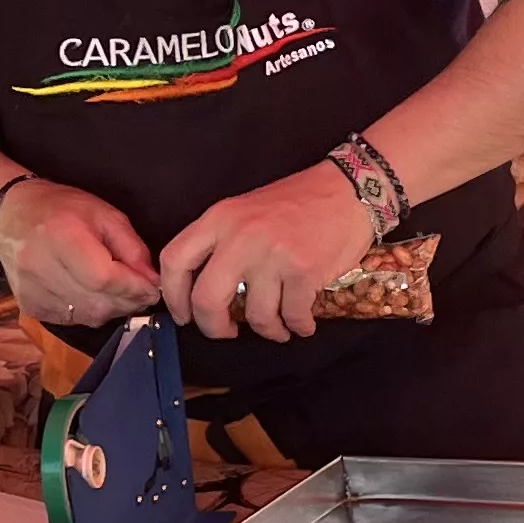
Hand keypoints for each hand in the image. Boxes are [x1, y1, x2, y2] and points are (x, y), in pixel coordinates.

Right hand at [0, 181, 160, 325]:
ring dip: (111, 309)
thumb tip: (152, 281)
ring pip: (87, 317)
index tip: (154, 288)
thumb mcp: (105, 214)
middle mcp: (40, 267)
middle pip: (97, 304)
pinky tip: (92, 295)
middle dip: (128, 302)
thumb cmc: (63, 208)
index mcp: (61, 236)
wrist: (11, 215)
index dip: (134, 288)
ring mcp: (30, 290)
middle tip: (142, 293)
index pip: (104, 278)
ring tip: (119, 293)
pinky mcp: (28, 306)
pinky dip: (90, 312)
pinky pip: (71, 320)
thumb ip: (132, 247)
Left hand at [160, 162, 376, 342]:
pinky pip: (292, 316)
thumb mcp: (245, 211)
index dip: (174, 297)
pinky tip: (302, 323)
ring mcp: (273, 255)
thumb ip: (220, 242)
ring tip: (278, 328)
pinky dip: (298, 326)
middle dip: (214, 328)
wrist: (350, 189)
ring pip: (255, 315)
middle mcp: (241, 237)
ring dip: (268, 330)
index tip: (185, 315)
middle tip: (227, 332)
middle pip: (206, 299)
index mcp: (220, 219)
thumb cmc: (298, 202)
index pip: (175, 261)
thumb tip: (201, 290)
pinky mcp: (304, 272)